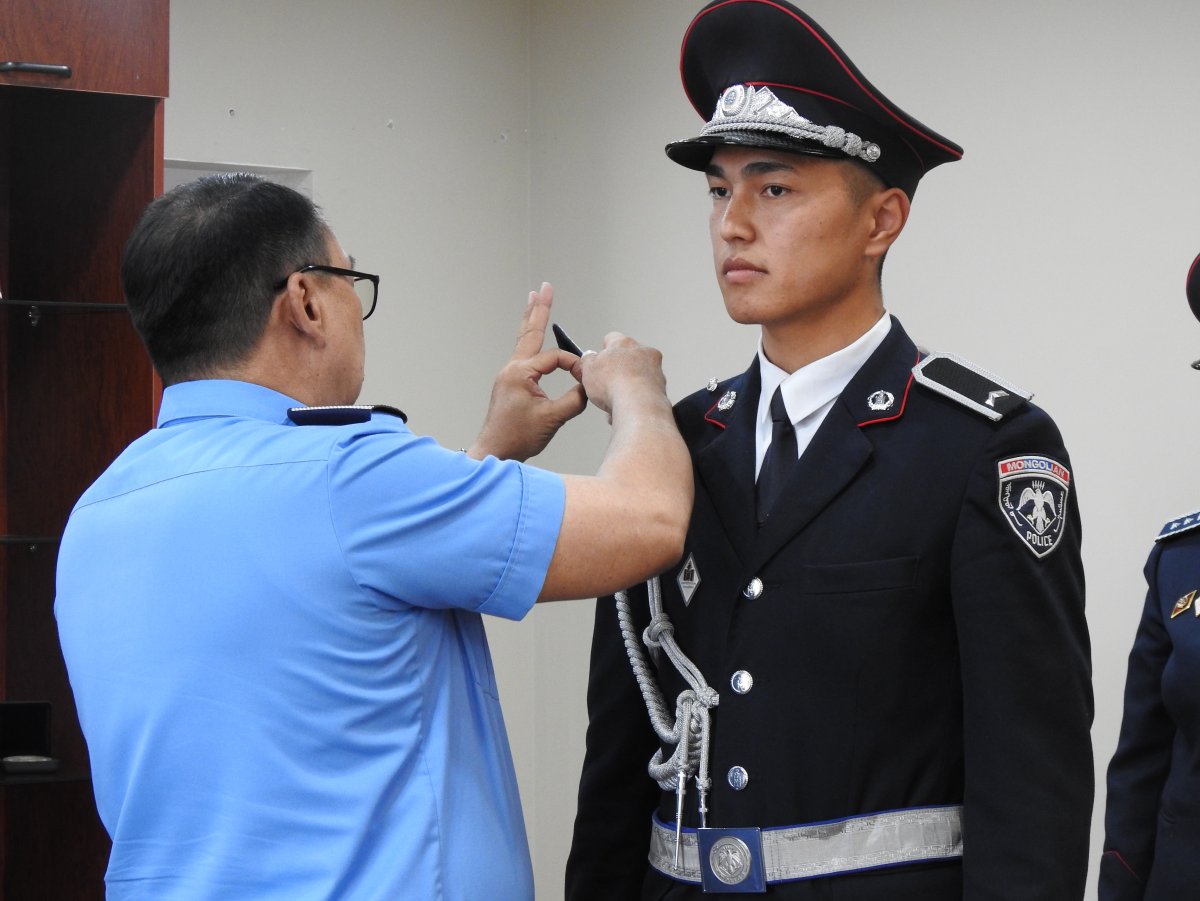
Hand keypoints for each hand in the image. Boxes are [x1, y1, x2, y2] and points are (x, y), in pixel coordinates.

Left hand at [468, 283, 587, 461]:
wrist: (495, 451)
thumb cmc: (518, 437)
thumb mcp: (552, 418)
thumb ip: (574, 399)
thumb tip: (588, 386)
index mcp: (520, 373)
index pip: (553, 359)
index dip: (573, 366)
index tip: (585, 378)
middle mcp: (512, 369)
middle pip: (530, 332)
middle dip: (539, 308)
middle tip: (545, 287)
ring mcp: (510, 375)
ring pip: (524, 341)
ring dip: (531, 319)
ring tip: (534, 298)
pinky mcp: (511, 383)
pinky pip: (524, 355)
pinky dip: (530, 339)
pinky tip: (532, 335)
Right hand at [576, 332, 668, 423]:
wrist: (638, 406)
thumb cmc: (615, 385)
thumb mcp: (588, 370)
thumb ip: (587, 360)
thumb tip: (588, 358)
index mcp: (623, 343)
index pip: (612, 339)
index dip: (603, 351)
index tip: (599, 361)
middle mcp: (643, 352)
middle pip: (628, 357)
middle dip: (618, 370)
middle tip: (607, 384)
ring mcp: (655, 369)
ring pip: (638, 376)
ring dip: (628, 385)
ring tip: (616, 400)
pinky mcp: (662, 387)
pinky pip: (645, 391)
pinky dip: (637, 398)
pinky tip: (626, 408)